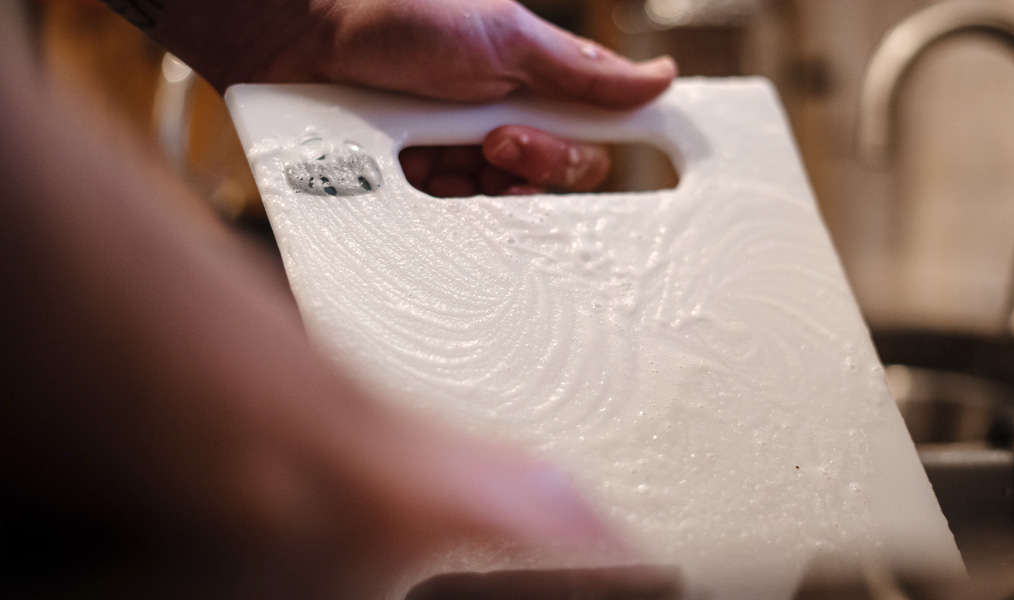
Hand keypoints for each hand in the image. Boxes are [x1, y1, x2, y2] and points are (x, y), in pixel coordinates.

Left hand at [143, 0, 675, 196]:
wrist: (299, 30)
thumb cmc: (400, 15)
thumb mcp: (503, 35)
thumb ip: (582, 70)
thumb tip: (662, 77)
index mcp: (531, 87)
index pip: (584, 143)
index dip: (575, 154)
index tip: (556, 147)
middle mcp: (498, 125)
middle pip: (544, 184)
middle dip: (527, 167)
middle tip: (495, 139)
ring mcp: (453, 157)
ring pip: (495, 207)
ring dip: (474, 182)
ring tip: (437, 147)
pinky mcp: (411, 184)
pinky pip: (442, 218)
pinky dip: (433, 197)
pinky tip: (413, 170)